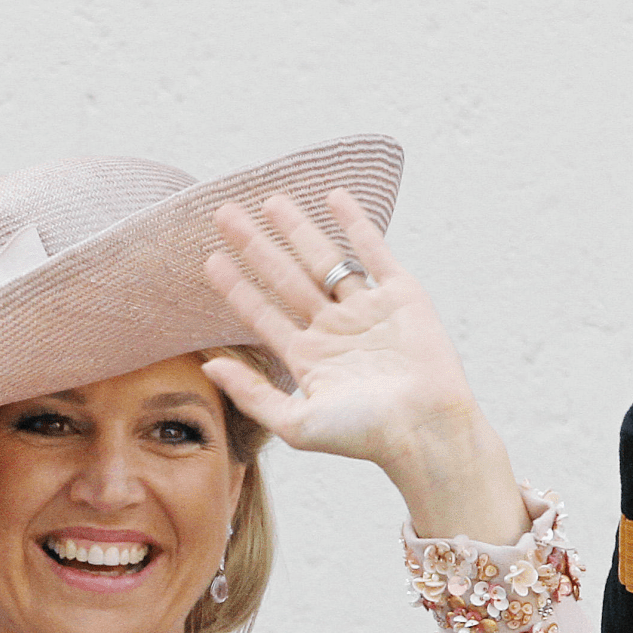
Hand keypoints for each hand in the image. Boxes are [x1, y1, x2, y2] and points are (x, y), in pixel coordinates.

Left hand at [202, 190, 528, 547]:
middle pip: (286, 279)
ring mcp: (366, 311)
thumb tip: (209, 366)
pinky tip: (334, 196)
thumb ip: (252, 394)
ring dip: (298, 230)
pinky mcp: (401, 296)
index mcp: (309, 360)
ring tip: (271, 200)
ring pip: (324, 261)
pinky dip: (356, 224)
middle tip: (224, 215)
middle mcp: (333, 331)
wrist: (424, 429)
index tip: (210, 260)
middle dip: (256, 248)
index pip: (263, 316)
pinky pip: (375, 252)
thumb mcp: (294, 423)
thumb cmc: (361, 436)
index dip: (237, 289)